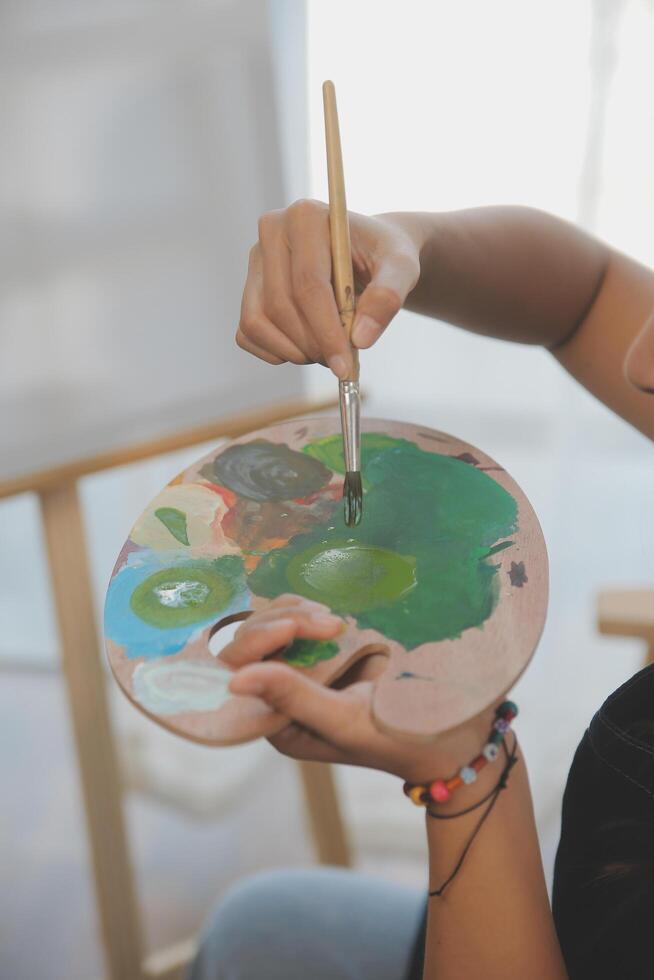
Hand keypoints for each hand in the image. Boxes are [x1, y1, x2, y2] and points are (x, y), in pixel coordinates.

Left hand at [219, 594, 497, 786]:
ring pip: (273, 618)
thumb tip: (234, 679)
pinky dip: (310, 608)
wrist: (449, 728)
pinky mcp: (320, 645)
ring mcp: (299, 665)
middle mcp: (279, 692)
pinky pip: (297, 613)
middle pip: (251, 639)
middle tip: (331, 622)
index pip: (240, 672)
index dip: (257, 641)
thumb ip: (293, 698)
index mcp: (275, 721)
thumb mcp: (345, 721)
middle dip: (284, 621)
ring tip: (336, 622)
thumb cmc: (397, 737)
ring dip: (298, 611)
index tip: (293, 626)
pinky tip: (336, 616)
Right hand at [236, 200, 420, 378]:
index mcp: (306, 216)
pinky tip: (306, 349)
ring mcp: (255, 260)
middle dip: (312, 345)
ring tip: (327, 352)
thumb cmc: (385, 256)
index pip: (308, 284)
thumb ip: (388, 296)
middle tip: (342, 362)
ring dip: (294, 351)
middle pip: (281, 306)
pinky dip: (276, 353)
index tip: (346, 366)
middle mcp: (272, 231)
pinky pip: (247, 333)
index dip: (326, 332)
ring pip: (258, 322)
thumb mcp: (402, 268)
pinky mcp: (249, 287)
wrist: (371, 253)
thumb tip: (360, 339)